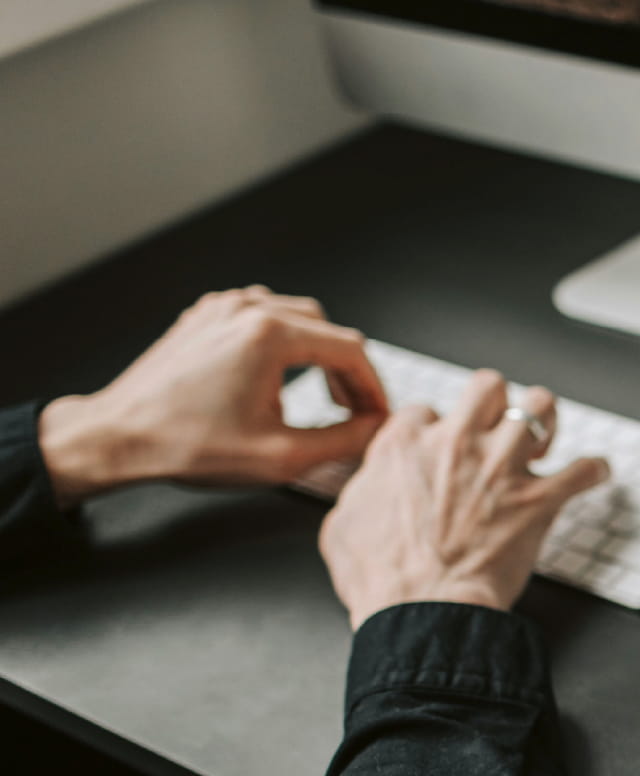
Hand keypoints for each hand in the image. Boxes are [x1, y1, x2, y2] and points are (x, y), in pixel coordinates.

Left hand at [37, 286, 387, 505]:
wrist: (118, 437)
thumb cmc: (186, 445)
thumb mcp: (282, 456)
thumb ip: (343, 440)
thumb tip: (374, 428)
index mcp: (269, 335)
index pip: (350, 350)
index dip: (373, 387)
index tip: (376, 414)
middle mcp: (247, 310)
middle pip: (326, 328)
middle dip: (347, 370)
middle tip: (352, 409)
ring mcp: (222, 308)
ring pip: (296, 317)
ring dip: (316, 352)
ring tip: (320, 392)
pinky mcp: (203, 317)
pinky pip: (259, 315)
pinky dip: (281, 341)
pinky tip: (278, 374)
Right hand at [319, 370, 609, 628]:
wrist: (422, 611)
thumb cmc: (382, 578)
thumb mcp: (343, 524)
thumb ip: (362, 491)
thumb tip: (372, 485)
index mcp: (406, 446)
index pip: (426, 410)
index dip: (435, 428)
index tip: (442, 447)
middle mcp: (457, 444)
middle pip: (487, 386)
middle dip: (496, 401)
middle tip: (500, 425)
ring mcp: (501, 468)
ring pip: (539, 407)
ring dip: (546, 419)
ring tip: (546, 436)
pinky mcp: (538, 499)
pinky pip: (582, 470)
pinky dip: (593, 470)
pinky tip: (595, 473)